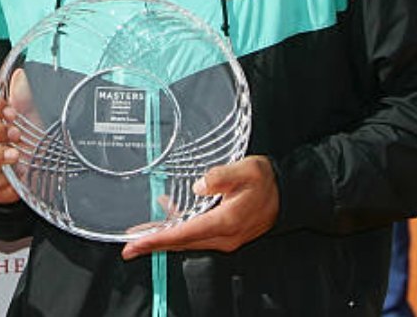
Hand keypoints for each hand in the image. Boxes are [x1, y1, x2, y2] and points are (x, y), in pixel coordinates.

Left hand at [120, 155, 278, 258]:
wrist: (288, 193)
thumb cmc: (266, 180)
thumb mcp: (247, 169)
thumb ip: (221, 176)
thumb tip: (198, 184)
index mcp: (227, 221)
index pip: (185, 233)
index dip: (159, 238)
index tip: (138, 243)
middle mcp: (224, 235)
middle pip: (182, 242)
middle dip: (154, 244)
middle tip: (129, 246)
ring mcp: (224, 237)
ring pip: (187, 240)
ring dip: (163, 238)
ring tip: (139, 235)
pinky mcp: (224, 233)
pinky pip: (195, 234)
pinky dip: (177, 229)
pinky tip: (165, 216)